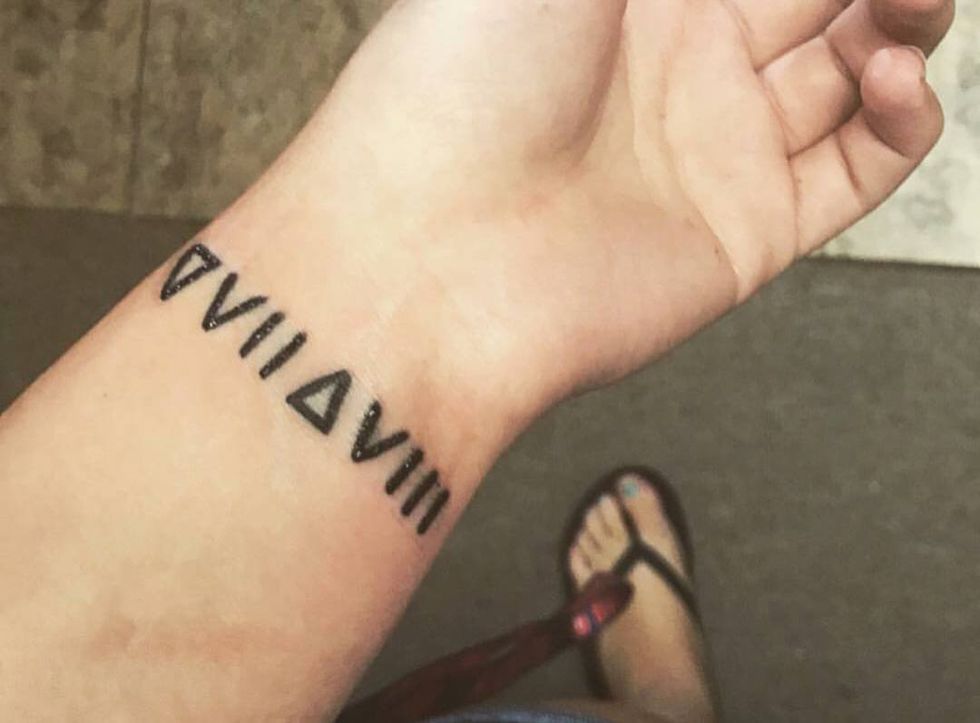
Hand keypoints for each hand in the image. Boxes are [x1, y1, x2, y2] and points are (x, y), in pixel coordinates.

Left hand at [278, 0, 952, 418]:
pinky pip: (855, 174)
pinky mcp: (745, 234)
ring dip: (900, 30)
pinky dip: (902, 125)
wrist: (429, 257)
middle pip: (814, 2)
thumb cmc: (453, 87)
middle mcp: (676, 72)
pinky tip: (898, 82)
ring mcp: (713, 154)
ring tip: (909, 9)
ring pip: (847, 79)